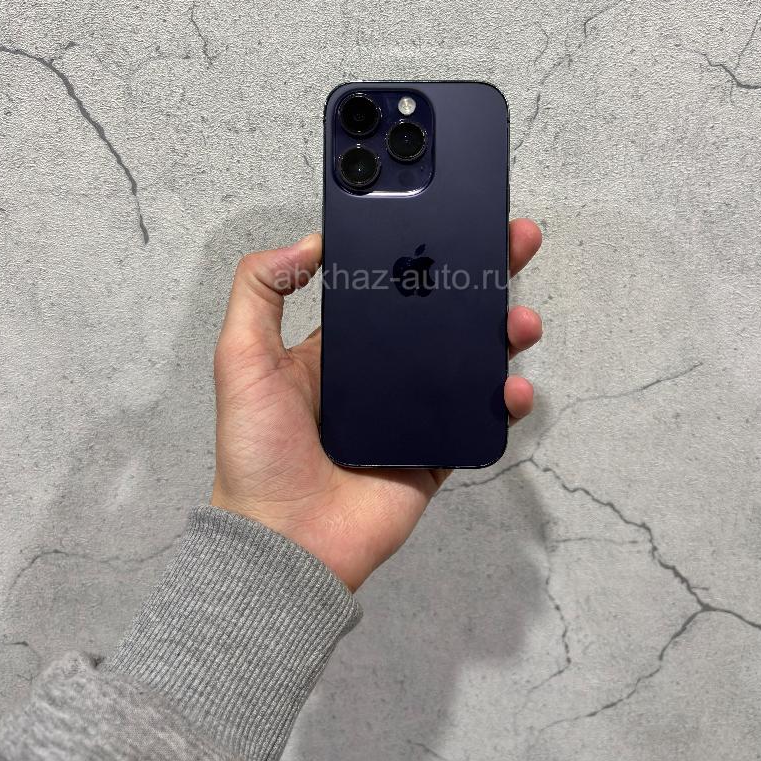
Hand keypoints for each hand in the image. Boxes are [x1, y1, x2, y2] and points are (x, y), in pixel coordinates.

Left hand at [211, 219, 542, 590]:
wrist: (284, 541)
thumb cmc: (256, 454)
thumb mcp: (240, 358)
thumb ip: (259, 292)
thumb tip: (306, 242)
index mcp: (338, 347)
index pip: (389, 286)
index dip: (419, 252)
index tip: (448, 219)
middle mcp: (381, 373)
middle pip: (442, 313)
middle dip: (481, 276)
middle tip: (512, 243)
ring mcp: (413, 412)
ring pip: (471, 361)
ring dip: (503, 332)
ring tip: (520, 318)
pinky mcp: (436, 450)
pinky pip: (480, 419)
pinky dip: (506, 401)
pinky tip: (512, 386)